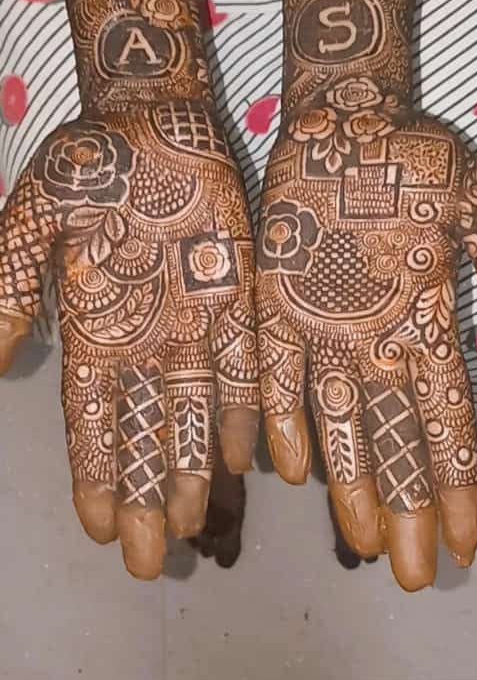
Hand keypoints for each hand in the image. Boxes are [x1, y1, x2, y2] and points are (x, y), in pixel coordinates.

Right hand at [0, 98, 257, 577]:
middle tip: (152, 559)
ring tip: (197, 525)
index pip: (92, 419)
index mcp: (94, 328)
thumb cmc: (88, 168)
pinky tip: (248, 457)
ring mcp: (196, 321)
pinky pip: (247, 365)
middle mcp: (146, 339)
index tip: (98, 530)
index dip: (95, 474)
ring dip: (196, 468)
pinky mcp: (242, 297)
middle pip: (147, 432)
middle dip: (148, 495)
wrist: (153, 119)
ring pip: (196, 411)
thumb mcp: (34, 226)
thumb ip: (11, 293)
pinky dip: (246, 410)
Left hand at [256, 81, 476, 590]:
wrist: (345, 122)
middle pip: (395, 443)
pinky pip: (275, 376)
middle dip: (408, 510)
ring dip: (351, 485)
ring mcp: (323, 330)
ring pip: (338, 425)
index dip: (459, 485)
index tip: (468, 541)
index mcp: (426, 324)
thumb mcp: (476, 208)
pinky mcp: (274, 308)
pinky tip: (292, 472)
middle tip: (417, 576)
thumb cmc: (415, 162)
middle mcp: (376, 343)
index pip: (448, 423)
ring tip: (363, 544)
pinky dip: (282, 421)